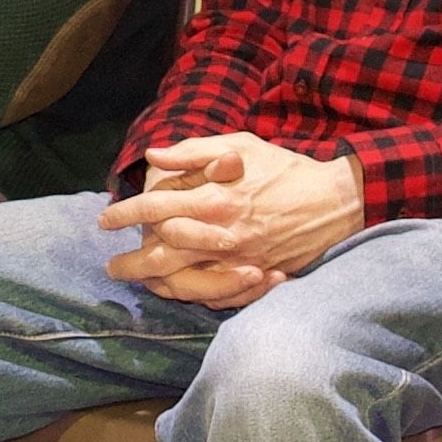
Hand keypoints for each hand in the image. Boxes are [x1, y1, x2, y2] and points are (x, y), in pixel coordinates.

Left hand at [96, 134, 367, 308]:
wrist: (336, 202)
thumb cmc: (285, 169)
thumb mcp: (241, 144)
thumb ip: (194, 150)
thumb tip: (153, 157)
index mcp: (215, 197)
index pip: (155, 209)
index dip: (124, 214)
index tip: (105, 220)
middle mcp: (223, 233)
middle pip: (162, 256)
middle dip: (131, 262)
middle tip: (112, 266)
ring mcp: (239, 261)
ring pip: (184, 282)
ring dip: (155, 285)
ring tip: (139, 282)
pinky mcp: (255, 277)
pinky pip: (215, 296)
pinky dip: (192, 296)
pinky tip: (176, 291)